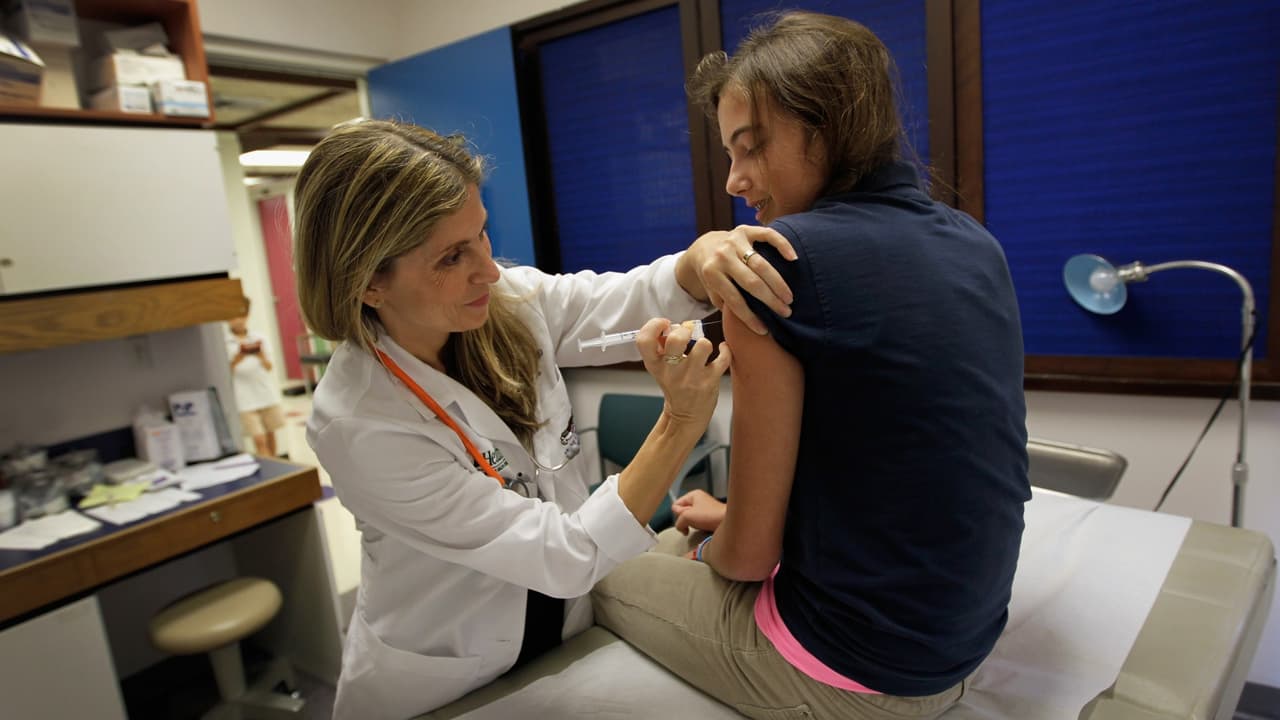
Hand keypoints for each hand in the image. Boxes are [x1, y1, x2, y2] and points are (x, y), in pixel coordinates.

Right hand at [636, 318, 730, 431]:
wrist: (686, 416)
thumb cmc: (675, 386)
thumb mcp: (660, 369)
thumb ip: (661, 347)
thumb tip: (672, 325)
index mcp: (655, 365)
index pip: (644, 340)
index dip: (654, 325)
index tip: (665, 324)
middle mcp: (672, 371)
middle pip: (676, 339)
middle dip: (684, 330)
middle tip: (687, 334)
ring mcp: (692, 377)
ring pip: (703, 345)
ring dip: (705, 342)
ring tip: (703, 348)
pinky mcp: (710, 381)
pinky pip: (723, 357)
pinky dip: (725, 350)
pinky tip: (722, 350)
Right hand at [673, 489, 725, 533]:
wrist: (728, 521)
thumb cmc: (711, 515)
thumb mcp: (687, 516)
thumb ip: (678, 521)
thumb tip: (680, 526)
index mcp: (693, 495)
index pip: (676, 505)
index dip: (678, 514)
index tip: (687, 518)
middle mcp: (699, 499)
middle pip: (683, 512)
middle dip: (686, 520)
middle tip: (694, 521)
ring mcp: (705, 508)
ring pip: (691, 518)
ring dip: (693, 524)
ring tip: (701, 525)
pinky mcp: (711, 516)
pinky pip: (699, 522)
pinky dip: (700, 526)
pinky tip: (705, 528)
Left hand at [676, 225, 796, 334]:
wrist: (705, 247)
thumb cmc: (714, 276)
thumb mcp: (712, 291)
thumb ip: (726, 303)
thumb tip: (750, 320)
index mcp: (711, 273)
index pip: (734, 300)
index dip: (749, 317)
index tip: (763, 330)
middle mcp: (722, 256)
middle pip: (751, 283)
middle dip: (770, 300)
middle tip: (786, 312)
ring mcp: (733, 241)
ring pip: (761, 264)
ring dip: (778, 283)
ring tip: (789, 297)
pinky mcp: (745, 229)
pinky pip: (768, 235)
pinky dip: (783, 245)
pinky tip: (794, 259)